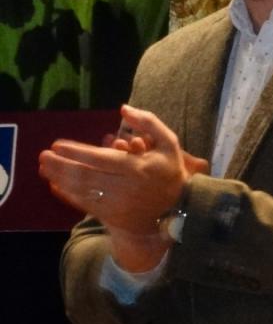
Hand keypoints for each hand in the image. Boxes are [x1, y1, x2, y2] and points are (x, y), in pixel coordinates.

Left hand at [39, 104, 200, 233]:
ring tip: (45, 169)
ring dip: (60, 179)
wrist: (178, 208)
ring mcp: (119, 203)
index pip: (101, 159)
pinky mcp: (114, 215)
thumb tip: (123, 108)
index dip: (76, 153)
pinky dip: (69, 195)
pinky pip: (86, 204)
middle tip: (43, 156)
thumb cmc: (170, 171)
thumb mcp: (169, 143)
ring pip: (83, 191)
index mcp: (139, 168)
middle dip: (61, 166)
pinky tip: (56, 185)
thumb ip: (149, 123)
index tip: (57, 145)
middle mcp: (127, 187)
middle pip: (87, 176)